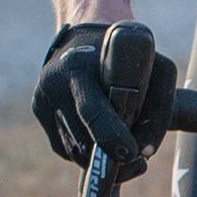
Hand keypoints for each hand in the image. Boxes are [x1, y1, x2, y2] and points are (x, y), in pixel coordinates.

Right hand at [32, 21, 177, 177]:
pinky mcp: (39, 109)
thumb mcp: (156, 71)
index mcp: (77, 66)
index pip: (92, 111)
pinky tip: (101, 138)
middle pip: (81, 141)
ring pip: (73, 150)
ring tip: (123, 149)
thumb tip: (144, 153)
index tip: (132, 154)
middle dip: (110, 158)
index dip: (112, 137)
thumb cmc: (129, 56)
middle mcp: (53, 82)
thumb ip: (157, 112)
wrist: (89, 34)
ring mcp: (41, 97)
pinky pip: (64, 146)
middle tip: (135, 162)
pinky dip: (86, 150)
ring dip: (99, 158)